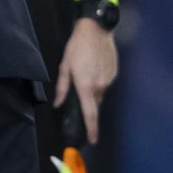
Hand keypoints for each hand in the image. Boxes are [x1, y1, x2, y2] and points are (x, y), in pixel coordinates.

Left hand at [53, 19, 118, 143]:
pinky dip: (98, 82)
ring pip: (100, 94)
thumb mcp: (64, 66)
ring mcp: (109, 81)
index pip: (90, 113)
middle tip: (80, 98)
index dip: (91, 129)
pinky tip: (93, 70)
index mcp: (85, 86)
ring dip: (93, 92)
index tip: (93, 140)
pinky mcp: (114, 75)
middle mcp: (100, 86)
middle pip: (95, 104)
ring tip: (85, 76)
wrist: (96, 31)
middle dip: (88, 106)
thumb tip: (57, 104)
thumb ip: (61, 87)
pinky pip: (105, 85)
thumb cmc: (76, 48)